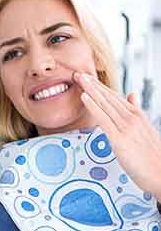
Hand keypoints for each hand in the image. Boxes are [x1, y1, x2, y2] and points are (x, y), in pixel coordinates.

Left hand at [74, 72, 160, 198]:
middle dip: (92, 84)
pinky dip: (93, 106)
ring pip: (105, 104)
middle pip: (108, 97)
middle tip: (78, 73)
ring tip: (78, 78)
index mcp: (137, 115)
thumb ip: (137, 112)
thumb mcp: (146, 130)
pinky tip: (84, 96)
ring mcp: (126, 127)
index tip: (88, 77)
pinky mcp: (120, 139)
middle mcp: (132, 118)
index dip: (100, 87)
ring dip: (90, 90)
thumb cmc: (153, 157)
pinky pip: (103, 119)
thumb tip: (131, 95)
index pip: (115, 97)